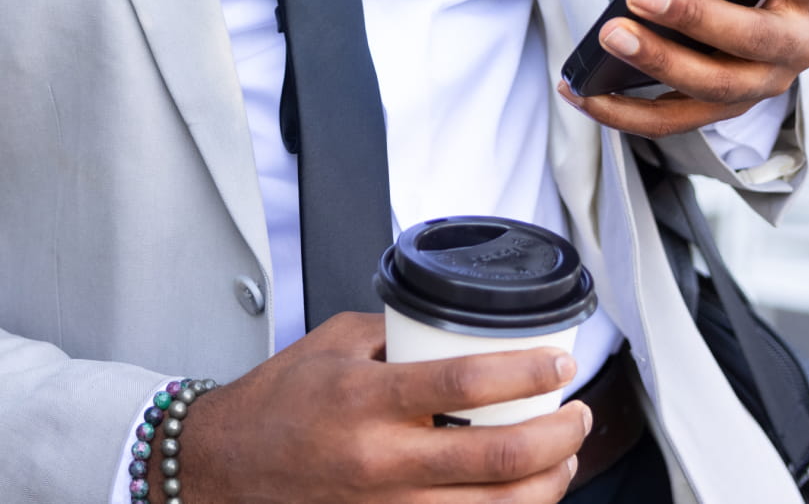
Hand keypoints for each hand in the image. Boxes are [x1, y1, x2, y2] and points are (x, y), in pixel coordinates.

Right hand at [173, 312, 590, 503]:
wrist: (222, 468)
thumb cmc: (278, 401)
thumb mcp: (336, 342)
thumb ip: (399, 333)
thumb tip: (458, 329)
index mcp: (368, 400)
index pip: (465, 384)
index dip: (527, 373)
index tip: (560, 363)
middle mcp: (380, 461)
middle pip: (496, 460)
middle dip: (557, 438)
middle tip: (578, 414)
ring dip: (545, 487)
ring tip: (565, 459)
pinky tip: (522, 499)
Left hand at [557, 0, 808, 137]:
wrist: (766, 21)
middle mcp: (796, 46)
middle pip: (751, 38)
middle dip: (695, 16)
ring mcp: (759, 85)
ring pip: (711, 86)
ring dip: (657, 61)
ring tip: (610, 34)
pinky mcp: (719, 111)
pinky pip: (671, 121)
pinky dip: (622, 111)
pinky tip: (580, 88)